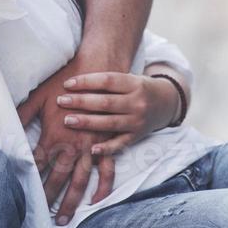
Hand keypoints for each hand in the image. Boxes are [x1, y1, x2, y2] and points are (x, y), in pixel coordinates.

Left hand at [17, 54, 121, 224]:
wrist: (98, 70)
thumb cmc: (67, 81)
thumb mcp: (40, 95)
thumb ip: (23, 113)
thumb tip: (6, 126)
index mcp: (54, 135)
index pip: (37, 164)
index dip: (28, 181)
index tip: (18, 197)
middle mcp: (73, 146)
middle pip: (57, 179)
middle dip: (47, 199)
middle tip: (38, 219)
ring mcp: (91, 147)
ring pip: (80, 181)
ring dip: (72, 201)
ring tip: (63, 219)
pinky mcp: (106, 144)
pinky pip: (107, 170)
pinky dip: (102, 186)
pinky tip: (96, 201)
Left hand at [58, 71, 180, 157]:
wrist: (166, 103)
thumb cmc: (138, 88)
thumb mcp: (129, 78)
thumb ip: (107, 81)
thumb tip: (73, 80)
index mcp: (134, 84)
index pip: (107, 81)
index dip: (86, 81)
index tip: (67, 84)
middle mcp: (137, 103)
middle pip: (105, 102)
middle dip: (81, 102)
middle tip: (61, 101)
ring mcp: (138, 121)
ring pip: (110, 123)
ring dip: (87, 122)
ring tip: (67, 120)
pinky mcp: (137, 136)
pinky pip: (120, 144)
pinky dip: (106, 148)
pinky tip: (91, 149)